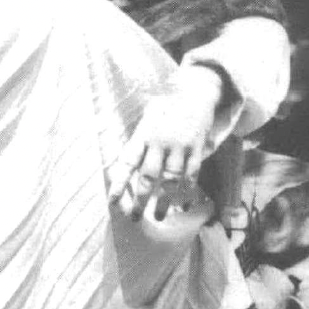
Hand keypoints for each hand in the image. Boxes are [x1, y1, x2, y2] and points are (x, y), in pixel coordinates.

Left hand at [106, 64, 224, 220]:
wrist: (194, 91)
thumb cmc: (166, 106)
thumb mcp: (146, 118)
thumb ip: (137, 142)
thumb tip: (123, 166)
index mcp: (143, 134)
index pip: (127, 162)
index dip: (119, 183)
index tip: (112, 201)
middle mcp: (160, 142)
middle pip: (149, 176)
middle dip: (141, 199)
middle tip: (134, 217)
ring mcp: (179, 146)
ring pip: (171, 180)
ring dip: (164, 201)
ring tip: (158, 217)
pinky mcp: (196, 148)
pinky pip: (191, 175)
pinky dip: (186, 192)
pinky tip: (182, 205)